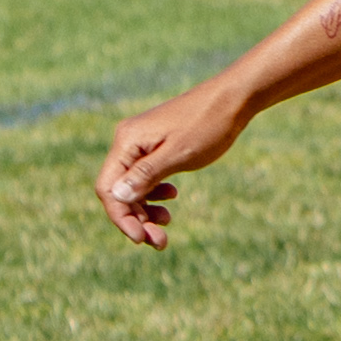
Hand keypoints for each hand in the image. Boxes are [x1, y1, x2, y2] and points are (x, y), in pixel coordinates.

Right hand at [93, 84, 249, 248]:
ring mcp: (141, 144)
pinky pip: (145, 177)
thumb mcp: (178, 155)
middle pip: (119, 191)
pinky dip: (155, 193)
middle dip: (136, 219)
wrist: (232, 100)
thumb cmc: (207, 125)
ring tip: (167, 222)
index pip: (108, 189)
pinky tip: (172, 197)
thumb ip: (146, 176)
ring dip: (146, 210)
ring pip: (133, 187)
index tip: (141, 238)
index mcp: (127, 142)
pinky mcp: (155, 147)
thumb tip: (116, 196)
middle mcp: (128, 142)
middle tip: (160, 240)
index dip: (121, 217)